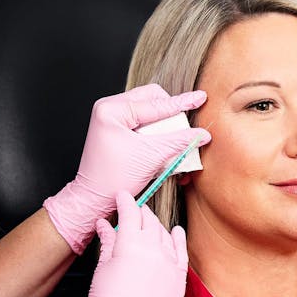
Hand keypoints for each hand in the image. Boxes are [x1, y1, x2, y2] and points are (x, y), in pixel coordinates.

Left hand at [44, 84, 208, 253]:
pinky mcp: (116, 129)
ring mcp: (111, 118)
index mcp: (111, 109)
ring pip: (148, 111)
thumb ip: (179, 141)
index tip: (200, 97)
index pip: (155, 103)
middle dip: (170, 113)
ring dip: (164, 124)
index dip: (181, 103)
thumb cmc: (113, 179)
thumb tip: (202, 134)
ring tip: (173, 139)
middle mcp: (109, 108)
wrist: (94, 199)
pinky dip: (156, 132)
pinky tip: (162, 144)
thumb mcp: (151, 157)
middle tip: (184, 128)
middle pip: (152, 99)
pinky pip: (142, 122)